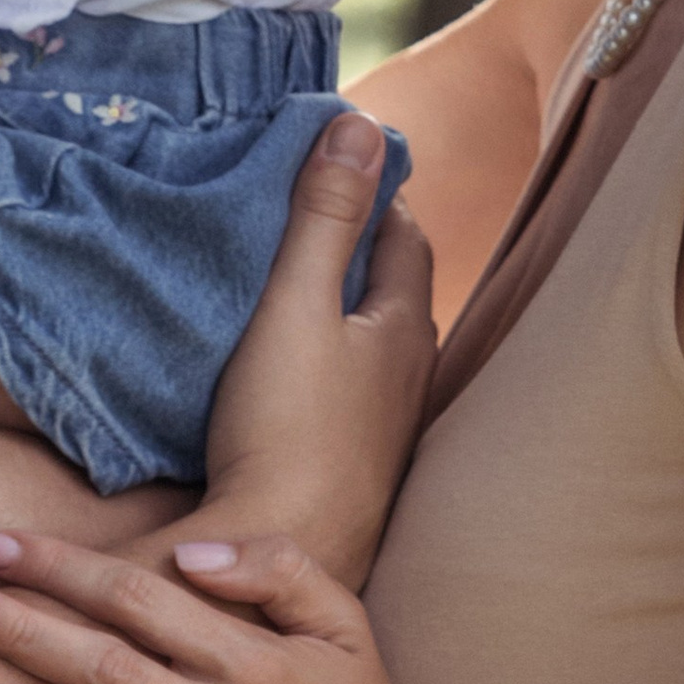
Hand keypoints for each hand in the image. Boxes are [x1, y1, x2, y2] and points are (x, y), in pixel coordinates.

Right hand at [197, 113, 434, 585]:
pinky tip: (284, 366)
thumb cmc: (288, 430)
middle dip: (362, 243)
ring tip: (293, 276)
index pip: (404, 235)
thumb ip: (324, 217)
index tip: (340, 158)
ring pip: (370, 342)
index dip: (377, 190)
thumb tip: (358, 125)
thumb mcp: (294, 306)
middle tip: (311, 206)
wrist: (277, 558)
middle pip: (393, 288)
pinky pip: (344, 387)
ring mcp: (380, 430)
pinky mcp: (347, 468)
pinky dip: (323, 355)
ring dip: (342, 304)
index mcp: (402, 329)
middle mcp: (406, 378)